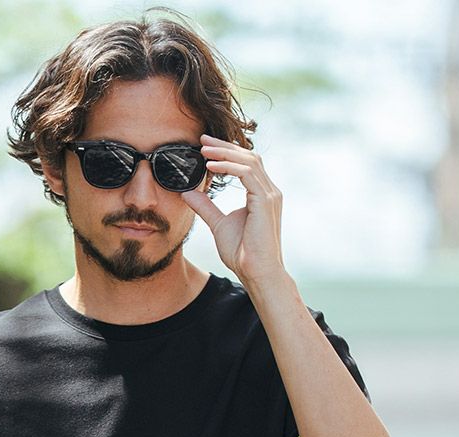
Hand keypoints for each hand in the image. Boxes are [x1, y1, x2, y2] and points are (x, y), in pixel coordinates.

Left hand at [180, 133, 284, 286]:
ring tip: (204, 151)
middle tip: (202, 140)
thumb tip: (189, 193)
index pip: (246, 163)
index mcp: (262, 195)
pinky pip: (247, 174)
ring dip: (225, 153)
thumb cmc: (242, 255)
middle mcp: (270, 191)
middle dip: (225, 146)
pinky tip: (211, 166)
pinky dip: (228, 167)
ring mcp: (270, 195)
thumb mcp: (219, 225)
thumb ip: (206, 207)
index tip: (205, 147)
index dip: (227, 152)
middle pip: (249, 156)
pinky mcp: (265, 201)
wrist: (257, 273)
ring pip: (248, 161)